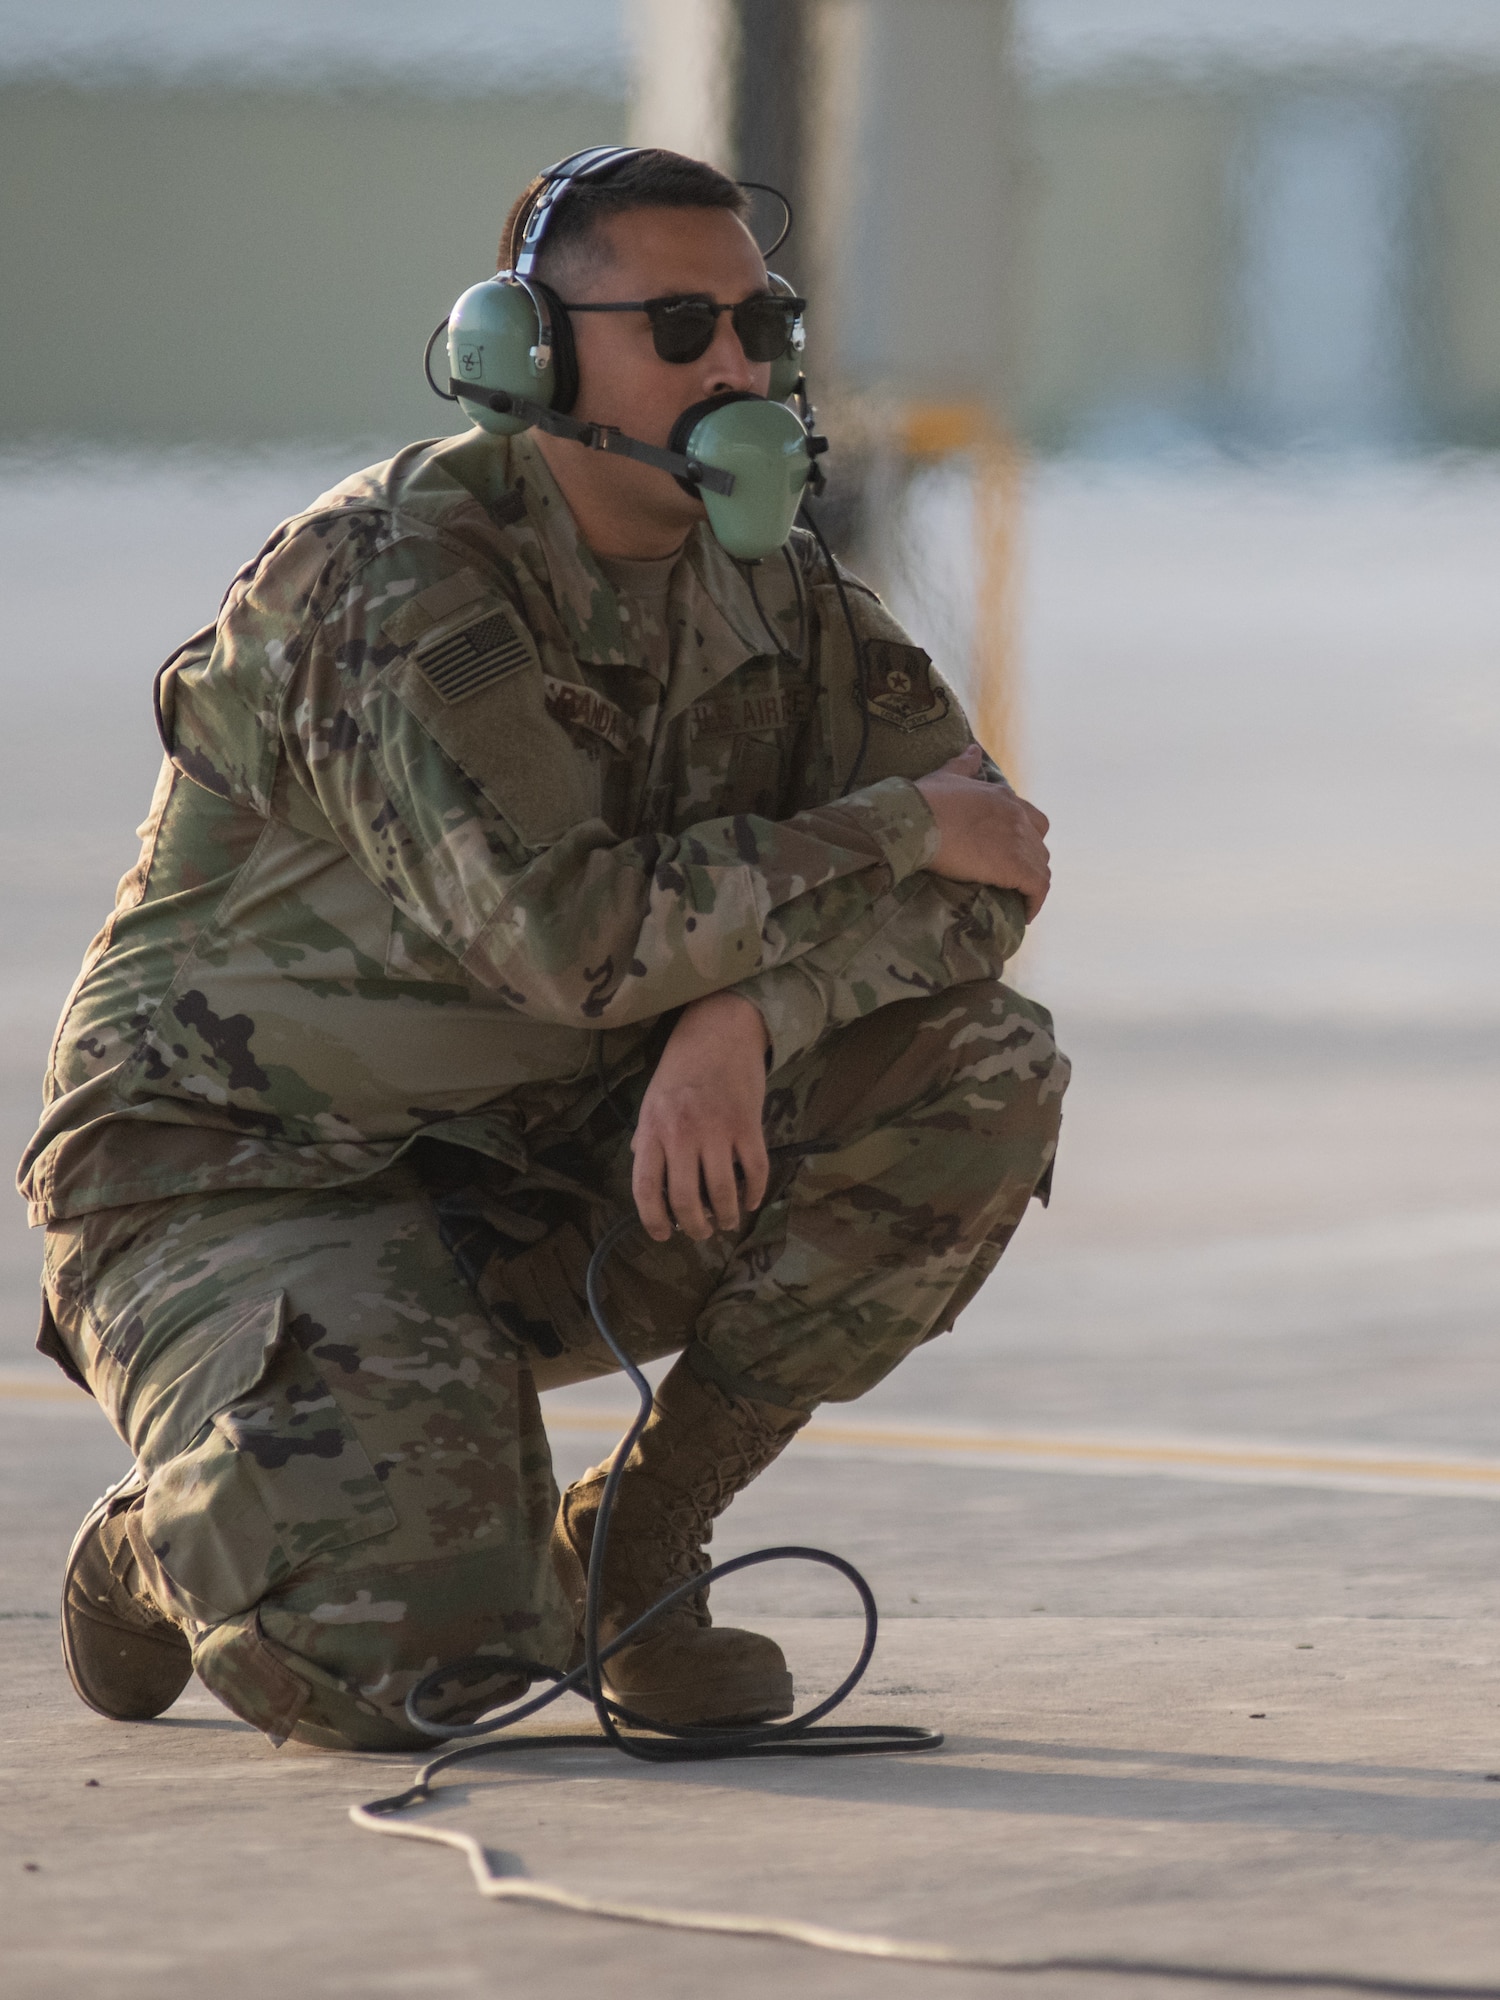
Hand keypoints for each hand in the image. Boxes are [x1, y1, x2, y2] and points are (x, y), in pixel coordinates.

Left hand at [631, 991, 771, 1243]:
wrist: (720, 1028)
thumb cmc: (682, 1064)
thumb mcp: (653, 1098)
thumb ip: (649, 1138)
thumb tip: (649, 1178)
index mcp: (653, 1128)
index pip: (646, 1187)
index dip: (653, 1219)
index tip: (664, 1234)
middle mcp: (682, 1133)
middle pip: (686, 1198)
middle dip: (694, 1226)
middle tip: (700, 1232)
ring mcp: (717, 1130)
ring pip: (722, 1191)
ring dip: (725, 1216)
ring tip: (726, 1222)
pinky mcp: (748, 1125)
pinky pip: (755, 1170)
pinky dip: (754, 1193)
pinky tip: (750, 1201)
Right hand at [914, 743, 1051, 916]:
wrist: (916, 821)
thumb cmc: (925, 800)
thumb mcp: (947, 775)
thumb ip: (963, 764)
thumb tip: (973, 749)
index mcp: (1003, 797)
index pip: (1030, 819)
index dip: (1023, 840)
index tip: (1009, 856)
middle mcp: (1017, 817)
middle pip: (1039, 845)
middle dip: (1028, 863)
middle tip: (1011, 881)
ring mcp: (1019, 841)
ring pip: (1041, 867)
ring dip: (1031, 884)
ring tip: (1016, 900)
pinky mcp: (1015, 866)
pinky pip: (1038, 888)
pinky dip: (1035, 902)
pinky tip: (1025, 914)